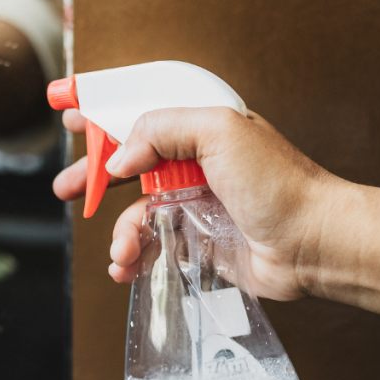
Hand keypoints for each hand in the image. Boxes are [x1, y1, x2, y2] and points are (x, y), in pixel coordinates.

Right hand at [66, 107, 344, 300]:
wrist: (313, 243)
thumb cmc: (280, 183)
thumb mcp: (219, 130)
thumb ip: (161, 129)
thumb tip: (120, 159)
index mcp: (198, 128)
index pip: (139, 113)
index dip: (101, 113)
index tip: (67, 111)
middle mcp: (192, 164)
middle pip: (126, 164)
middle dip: (91, 177)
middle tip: (66, 188)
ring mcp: (192, 203)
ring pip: (133, 213)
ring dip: (120, 232)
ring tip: (122, 250)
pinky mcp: (195, 241)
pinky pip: (149, 246)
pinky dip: (133, 257)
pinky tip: (128, 267)